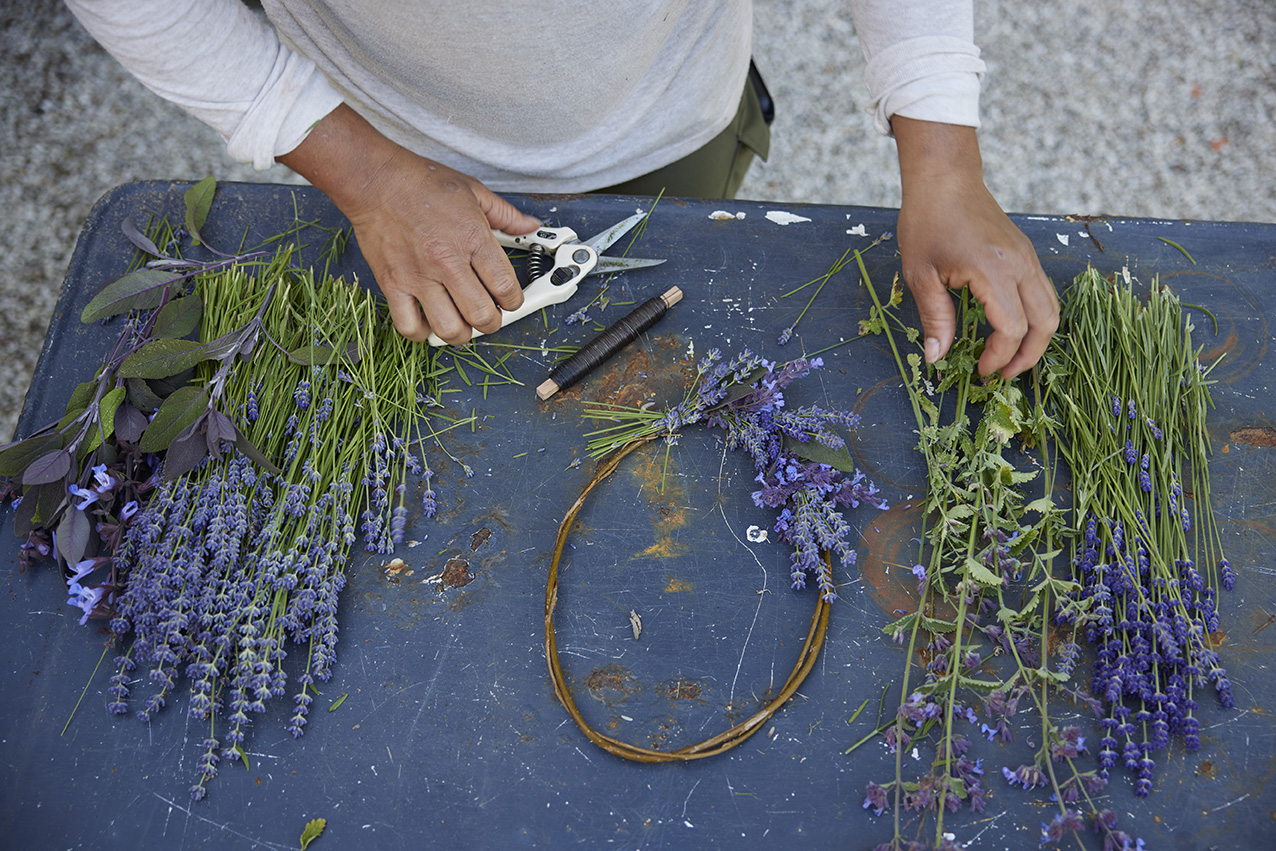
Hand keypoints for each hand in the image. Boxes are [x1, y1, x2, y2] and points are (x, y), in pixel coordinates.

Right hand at [278, 104, 540, 343]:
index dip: (514, 301)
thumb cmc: (422, 183)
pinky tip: (429, 321)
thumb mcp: (473, 191)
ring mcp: (419, 277)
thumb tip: (530, 226)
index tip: (510, 300)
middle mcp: (448, 262)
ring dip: (461, 334)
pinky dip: (422, 333)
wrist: (375, 180)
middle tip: (489, 317)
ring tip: (462, 324)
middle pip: (481, 316)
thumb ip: (505, 214)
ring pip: (449, 329)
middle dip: (492, 323)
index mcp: (473, 239)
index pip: (505, 287)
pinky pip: (409, 326)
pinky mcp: (393, 285)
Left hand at [892, 117, 1057, 379]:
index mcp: (994, 271)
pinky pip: (1043, 292)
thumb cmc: (927, 222)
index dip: (1000, 357)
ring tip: (1010, 357)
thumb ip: (934, 318)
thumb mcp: (921, 274)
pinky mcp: (1027, 253)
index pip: (1013, 329)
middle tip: (1003, 374)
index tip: (980, 370)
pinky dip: (1036, 317)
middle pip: (1046, 323)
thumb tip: (937, 357)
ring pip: (1052, 308)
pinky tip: (1011, 328)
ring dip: (1037, 338)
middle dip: (1029, 356)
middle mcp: (1020, 265)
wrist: (945, 179)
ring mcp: (1028, 257)